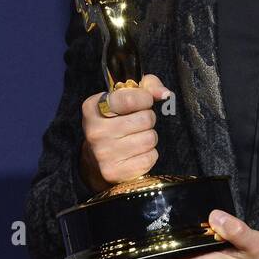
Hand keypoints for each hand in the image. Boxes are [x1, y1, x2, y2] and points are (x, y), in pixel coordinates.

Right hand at [80, 73, 169, 192]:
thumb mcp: (126, 96)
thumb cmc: (117, 120)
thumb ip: (148, 86)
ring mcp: (103, 153)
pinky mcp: (114, 172)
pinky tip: (135, 153)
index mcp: (93, 108)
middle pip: (145, 119)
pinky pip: (150, 157)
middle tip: (136, 124)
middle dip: (147, 119)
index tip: (143, 102)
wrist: (97, 158)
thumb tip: (165, 94)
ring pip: (150, 138)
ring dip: (149, 137)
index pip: (130, 99)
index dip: (144, 99)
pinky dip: (148, 154)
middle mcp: (95, 131)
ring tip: (135, 138)